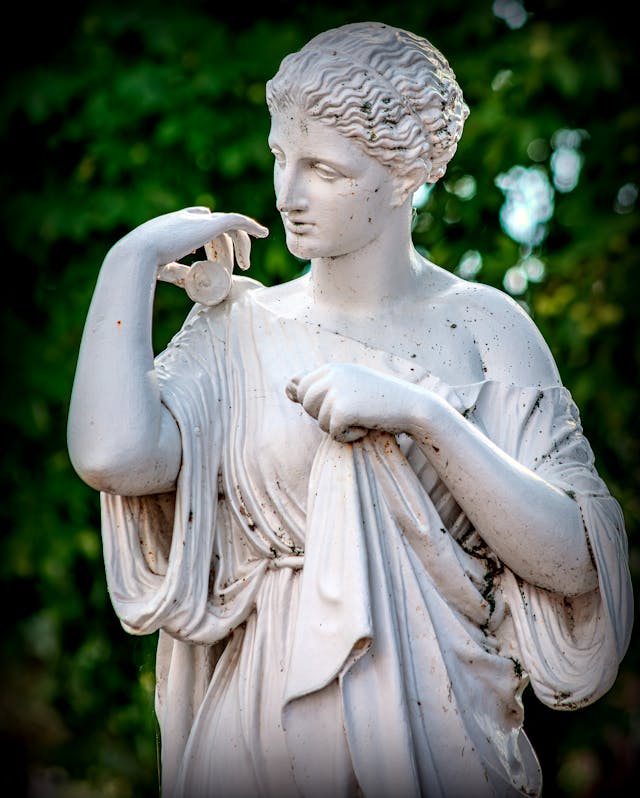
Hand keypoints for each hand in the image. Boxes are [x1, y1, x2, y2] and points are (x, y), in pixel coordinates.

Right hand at [115, 207, 268, 267]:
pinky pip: (236, 221)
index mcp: (172, 223)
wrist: (139, 254)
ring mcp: (197, 219)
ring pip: (228, 228)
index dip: (209, 232)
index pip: (196, 217)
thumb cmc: (144, 265)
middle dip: (228, 246)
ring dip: (239, 246)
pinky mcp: (209, 224)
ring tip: (245, 265)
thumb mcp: (162, 268)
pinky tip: (263, 234)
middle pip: (216, 226)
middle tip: (238, 266)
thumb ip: (175, 271)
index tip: (215, 250)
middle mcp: (186, 217)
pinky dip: (251, 225)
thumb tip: (187, 278)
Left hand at [286, 363, 418, 441]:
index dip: (317, 402)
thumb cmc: (383, 400)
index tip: (340, 404)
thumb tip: (286, 385)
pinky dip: (349, 436)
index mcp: (333, 367)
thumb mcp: (349, 386)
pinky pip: (332, 433)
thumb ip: (319, 385)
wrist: (414, 406)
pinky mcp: (343, 410)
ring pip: (318, 421)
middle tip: (353, 413)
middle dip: (324, 415)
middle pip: (306, 404)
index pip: (301, 387)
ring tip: (362, 417)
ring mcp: (337, 391)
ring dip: (338, 427)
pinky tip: (367, 426)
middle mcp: (332, 375)